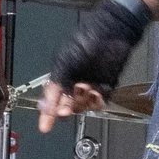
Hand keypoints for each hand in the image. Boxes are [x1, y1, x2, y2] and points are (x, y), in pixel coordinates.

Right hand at [41, 0, 152, 131]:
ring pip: (84, 104)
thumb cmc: (87, 40)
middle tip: (66, 109)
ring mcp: (91, 83)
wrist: (114, 31)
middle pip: (68, 103)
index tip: (45, 127)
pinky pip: (100, 100)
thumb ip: (59, 84)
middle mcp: (75, 81)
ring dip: (82, 104)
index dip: (48, 112)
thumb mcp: (66, 61)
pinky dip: (98, 101)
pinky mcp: (107, 84)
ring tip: (84, 95)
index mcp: (63, 74)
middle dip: (66, 107)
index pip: (52, 98)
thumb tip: (51, 104)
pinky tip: (98, 96)